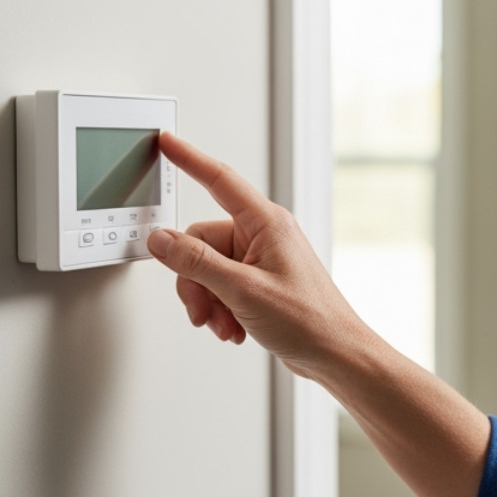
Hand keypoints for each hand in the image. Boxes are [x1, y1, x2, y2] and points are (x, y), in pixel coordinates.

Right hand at [145, 132, 369, 380]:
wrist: (335, 354)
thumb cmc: (310, 320)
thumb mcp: (243, 290)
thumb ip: (197, 263)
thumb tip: (161, 240)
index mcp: (267, 223)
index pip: (219, 180)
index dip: (189, 159)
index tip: (166, 142)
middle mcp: (264, 236)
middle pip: (200, 242)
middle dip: (195, 281)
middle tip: (204, 310)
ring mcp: (261, 259)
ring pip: (206, 269)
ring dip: (208, 301)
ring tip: (225, 324)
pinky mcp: (259, 282)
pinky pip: (220, 285)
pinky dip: (220, 308)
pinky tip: (235, 327)